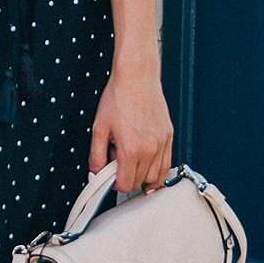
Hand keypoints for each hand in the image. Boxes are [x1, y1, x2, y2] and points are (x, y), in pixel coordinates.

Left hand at [89, 66, 172, 193]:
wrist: (137, 77)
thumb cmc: (118, 98)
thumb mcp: (99, 128)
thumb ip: (96, 156)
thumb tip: (94, 174)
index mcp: (131, 149)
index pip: (125, 185)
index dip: (115, 184)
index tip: (110, 176)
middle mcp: (149, 149)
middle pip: (140, 183)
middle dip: (127, 178)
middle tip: (118, 163)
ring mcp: (162, 144)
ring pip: (156, 178)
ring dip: (143, 177)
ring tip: (132, 163)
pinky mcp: (169, 137)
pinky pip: (167, 164)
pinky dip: (157, 170)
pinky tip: (147, 163)